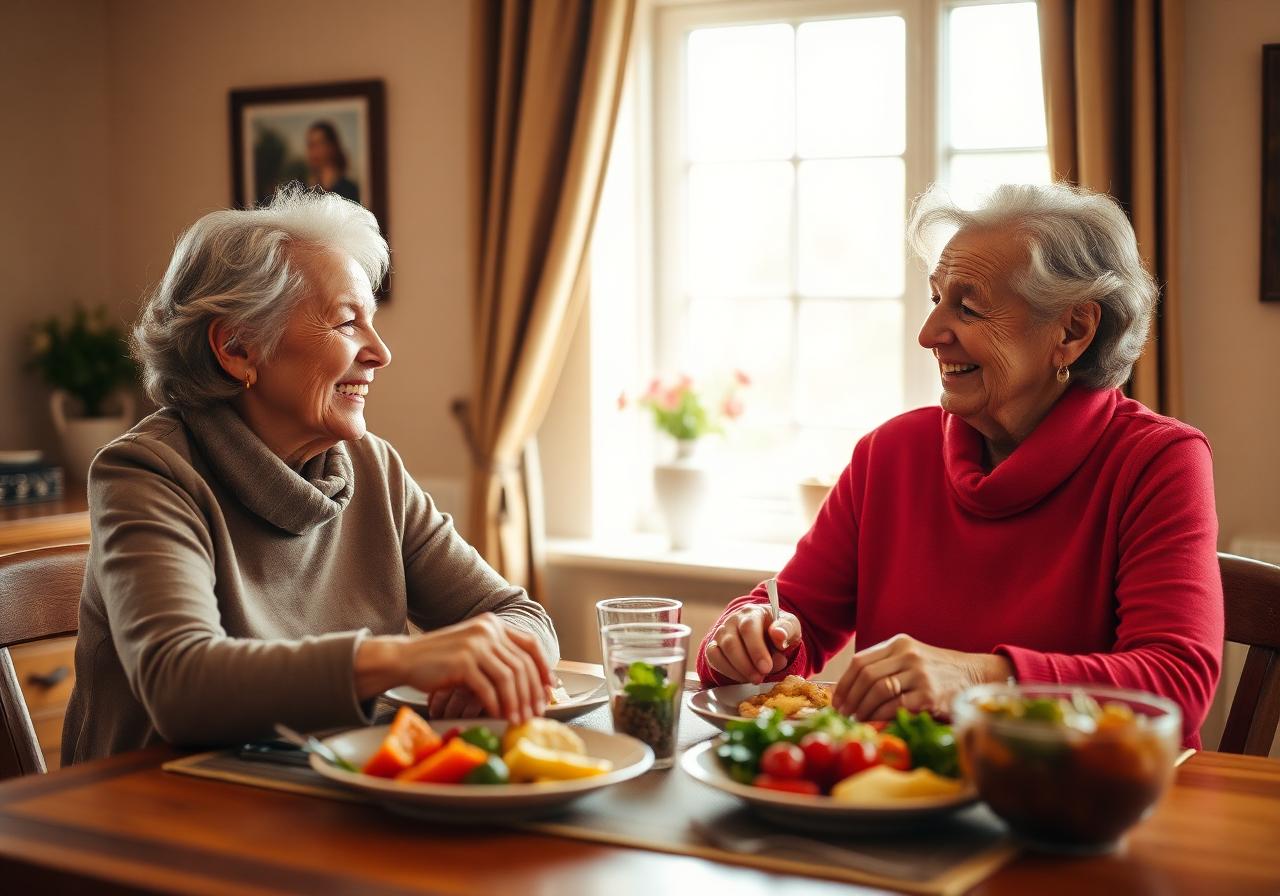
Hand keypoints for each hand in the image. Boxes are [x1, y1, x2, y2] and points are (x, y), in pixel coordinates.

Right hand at [355, 613, 552, 723]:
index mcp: (493, 624)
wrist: (404, 659)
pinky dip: (497, 706)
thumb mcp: (471, 649)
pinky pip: (489, 689)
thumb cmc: (439, 660)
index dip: (543, 667)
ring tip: (519, 720)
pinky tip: (500, 717)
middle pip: (522, 664)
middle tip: (536, 713)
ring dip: (517, 703)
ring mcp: (476, 644)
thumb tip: (527, 683)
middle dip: (532, 692)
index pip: (530, 644)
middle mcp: (488, 630)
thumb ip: (496, 656)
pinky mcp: (463, 663)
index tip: (549, 688)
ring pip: (509, 678)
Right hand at [705, 604, 801, 683]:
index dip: (756, 650)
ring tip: (755, 679)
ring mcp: (721, 633)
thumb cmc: (777, 631)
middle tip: (760, 678)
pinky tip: (743, 677)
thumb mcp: (790, 627)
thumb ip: (787, 629)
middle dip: (746, 664)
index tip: (766, 667)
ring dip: (738, 670)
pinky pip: (714, 659)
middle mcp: (733, 620)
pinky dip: (728, 671)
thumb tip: (779, 635)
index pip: (749, 628)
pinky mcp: (713, 646)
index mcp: (752, 613)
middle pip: (731, 642)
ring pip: (720, 652)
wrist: (765, 634)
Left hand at [832, 634, 1012, 721]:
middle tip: (844, 715)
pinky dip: (880, 717)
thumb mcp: (911, 658)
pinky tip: (874, 724)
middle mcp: (908, 656)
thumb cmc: (937, 671)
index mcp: (899, 644)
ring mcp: (920, 675)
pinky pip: (895, 708)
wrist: (974, 676)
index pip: (860, 662)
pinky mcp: (929, 696)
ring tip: (857, 721)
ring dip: (862, 710)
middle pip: (866, 677)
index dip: (844, 683)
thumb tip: (848, 691)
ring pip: (878, 691)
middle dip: (851, 699)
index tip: (837, 701)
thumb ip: (885, 666)